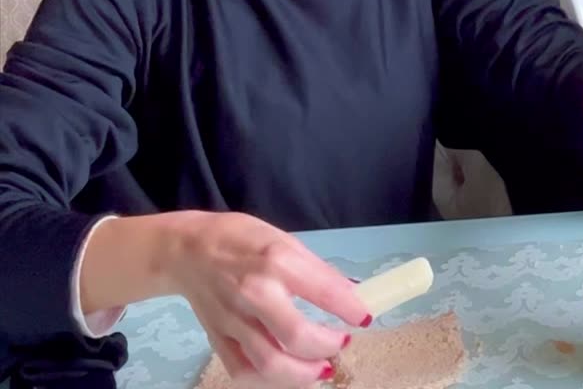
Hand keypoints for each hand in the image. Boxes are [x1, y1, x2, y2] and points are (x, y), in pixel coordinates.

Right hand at [165, 211, 369, 386]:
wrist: (186, 250)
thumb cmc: (241, 239)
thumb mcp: (285, 240)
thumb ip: (317, 272)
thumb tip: (351, 296)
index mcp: (277, 262)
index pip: (325, 292)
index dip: (352, 310)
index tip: (364, 318)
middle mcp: (255, 293)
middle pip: (297, 336)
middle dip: (328, 347)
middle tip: (341, 343)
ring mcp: (233, 320)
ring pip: (270, 363)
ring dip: (304, 374)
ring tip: (321, 368)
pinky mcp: (218, 338)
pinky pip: (244, 370)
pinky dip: (268, 379)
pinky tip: (287, 371)